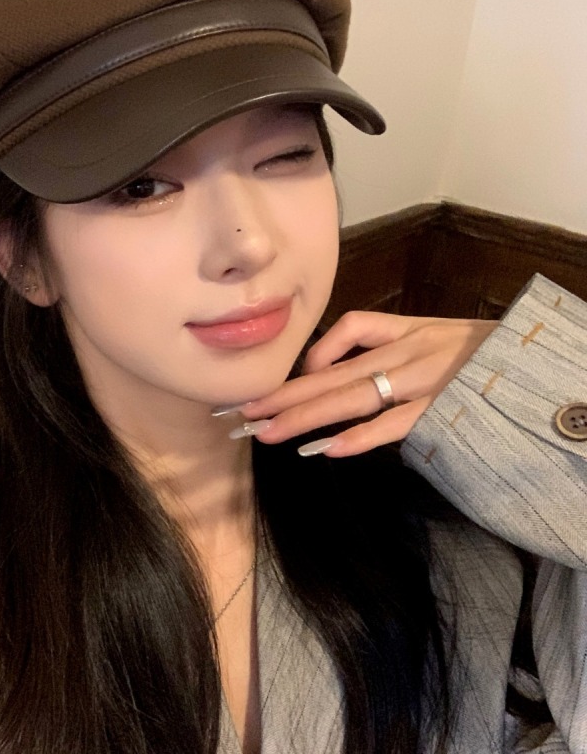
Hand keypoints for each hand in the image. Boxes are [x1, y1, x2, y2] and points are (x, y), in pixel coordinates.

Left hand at [235, 312, 497, 456]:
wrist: (539, 360)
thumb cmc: (480, 351)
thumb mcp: (431, 333)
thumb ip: (381, 343)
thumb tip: (327, 366)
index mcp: (405, 331)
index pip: (346, 331)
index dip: (306, 358)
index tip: (277, 384)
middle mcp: (408, 350)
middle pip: (334, 372)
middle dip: (284, 395)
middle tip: (242, 413)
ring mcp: (425, 379)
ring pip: (355, 395)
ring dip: (307, 416)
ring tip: (269, 433)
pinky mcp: (445, 409)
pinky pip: (398, 422)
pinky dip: (363, 435)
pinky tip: (331, 450)